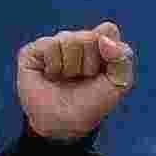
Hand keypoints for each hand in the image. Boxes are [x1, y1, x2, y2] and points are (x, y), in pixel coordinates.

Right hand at [15, 23, 136, 142]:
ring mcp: (54, 45)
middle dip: (89, 64)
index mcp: (98, 45)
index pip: (108, 30)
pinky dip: (54, 66)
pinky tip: (50, 76)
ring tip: (65, 79)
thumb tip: (103, 36)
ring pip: (68, 40)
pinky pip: (50, 46)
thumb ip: (122, 58)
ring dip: (71, 67)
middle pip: (88, 36)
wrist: (64, 124)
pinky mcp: (33, 51)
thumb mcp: (119, 83)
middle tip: (82, 79)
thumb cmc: (91, 104)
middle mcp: (75, 41)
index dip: (108, 51)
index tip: (103, 72)